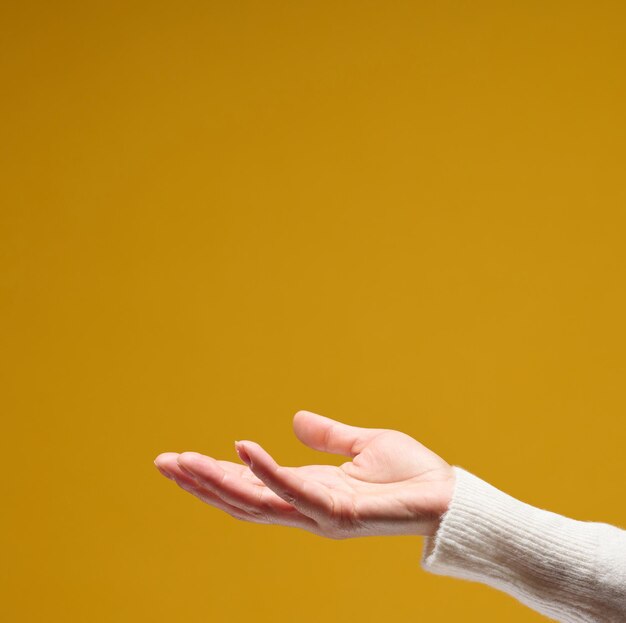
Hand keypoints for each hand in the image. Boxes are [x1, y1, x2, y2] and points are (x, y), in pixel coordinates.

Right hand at [154, 410, 454, 538]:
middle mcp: (307, 507)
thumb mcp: (362, 444)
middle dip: (200, 482)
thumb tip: (294, 418)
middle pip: (242, 499)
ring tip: (181, 461)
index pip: (252, 486)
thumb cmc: (410, 475)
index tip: (185, 459)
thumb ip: (327, 435)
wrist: (449, 497)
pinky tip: (241, 448)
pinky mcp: (338, 511)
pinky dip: (265, 472)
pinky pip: (293, 491)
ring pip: (255, 501)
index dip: (217, 474)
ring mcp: (319, 513)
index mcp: (309, 489)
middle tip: (162, 462)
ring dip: (216, 481)